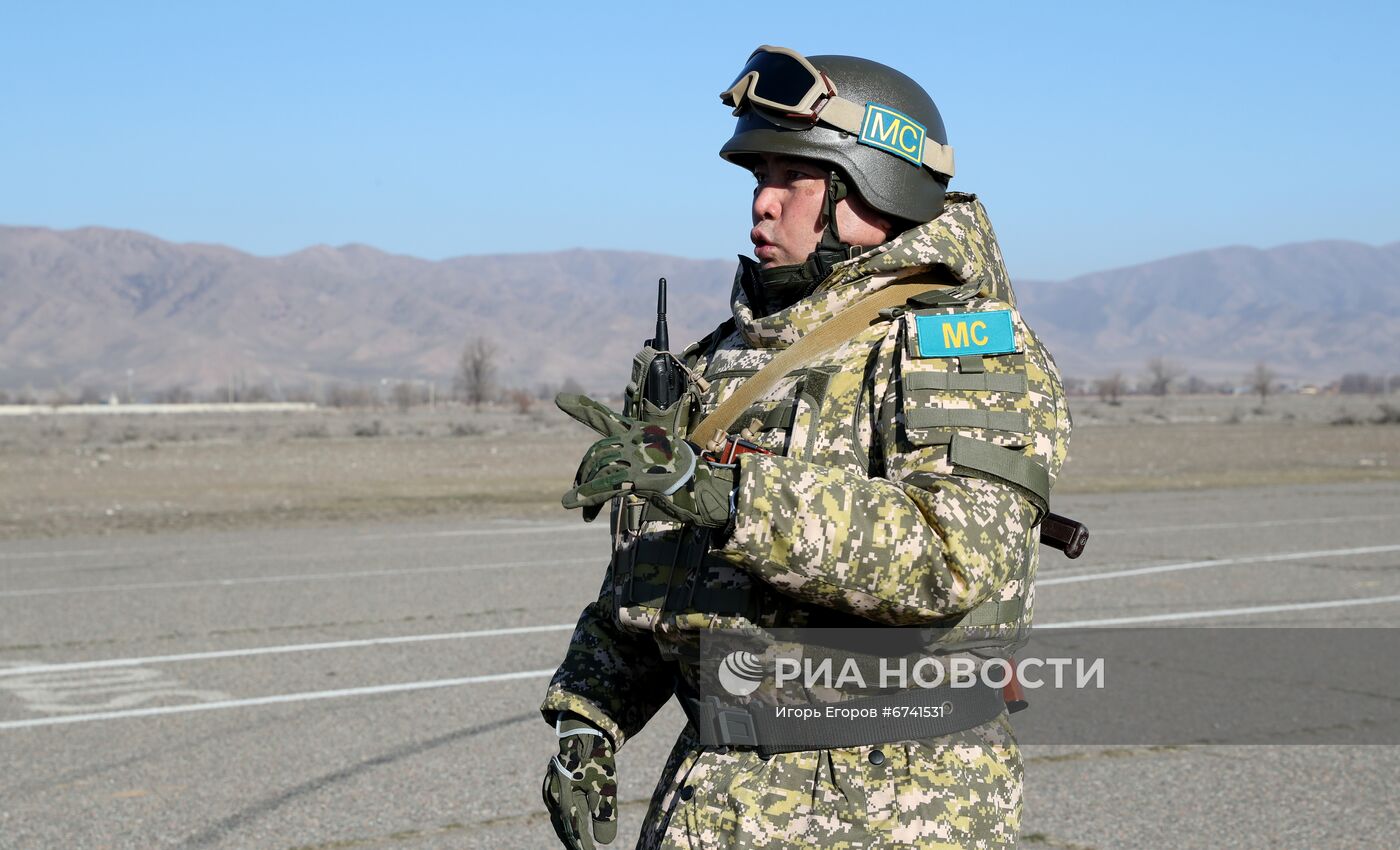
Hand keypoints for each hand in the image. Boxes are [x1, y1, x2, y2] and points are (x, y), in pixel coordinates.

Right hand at [542, 715, 616, 849]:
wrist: (583, 731)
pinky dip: (565, 818)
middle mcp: (553, 797)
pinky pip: (557, 807)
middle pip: (563, 827)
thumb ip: (605, 815)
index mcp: (565, 800)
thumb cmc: (596, 758)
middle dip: (574, 841)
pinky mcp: (552, 784)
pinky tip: (571, 822)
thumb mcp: (606, 787)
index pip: (575, 831)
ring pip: (558, 818)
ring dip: (568, 831)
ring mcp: (550, 790)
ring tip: (578, 842)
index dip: (584, 846)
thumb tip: (605, 843)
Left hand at [556, 394, 733, 528]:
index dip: (583, 409)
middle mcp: (638, 440)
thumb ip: (629, 466)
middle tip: (576, 493)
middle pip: (598, 452)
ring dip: (584, 487)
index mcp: (640, 433)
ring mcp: (641, 456)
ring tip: (577, 506)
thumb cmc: (681, 479)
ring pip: (600, 467)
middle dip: (584, 473)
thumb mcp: (653, 464)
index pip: (606, 418)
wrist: (706, 490)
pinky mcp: (643, 476)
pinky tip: (573, 502)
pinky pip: (608, 484)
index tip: (560, 399)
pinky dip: (588, 494)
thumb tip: (606, 479)